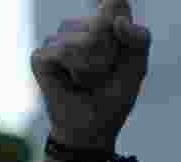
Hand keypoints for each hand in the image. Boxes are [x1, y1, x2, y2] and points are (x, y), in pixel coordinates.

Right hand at [31, 0, 150, 151]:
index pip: (117, 4)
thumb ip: (139, 39)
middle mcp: (76, 26)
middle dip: (111, 55)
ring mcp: (56, 39)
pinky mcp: (40, 55)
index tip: (120, 48)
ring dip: (95, 67)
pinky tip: (73, 82)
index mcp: (100, 23)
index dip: (121, 25)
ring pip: (84, 39)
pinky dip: (77, 71)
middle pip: (103, 24)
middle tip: (104, 74)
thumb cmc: (114, 96)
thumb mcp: (137, 67)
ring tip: (88, 80)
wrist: (93, 129)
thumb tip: (117, 21)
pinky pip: (64, 51)